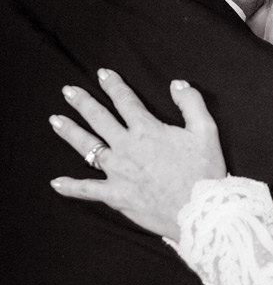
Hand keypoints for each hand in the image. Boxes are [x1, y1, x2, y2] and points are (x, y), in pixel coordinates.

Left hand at [49, 68, 226, 240]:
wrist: (199, 210)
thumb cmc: (204, 171)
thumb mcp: (206, 130)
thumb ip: (191, 103)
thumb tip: (177, 84)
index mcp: (147, 130)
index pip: (125, 101)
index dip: (113, 85)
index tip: (102, 74)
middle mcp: (127, 147)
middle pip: (99, 119)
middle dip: (82, 102)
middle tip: (68, 91)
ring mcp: (118, 172)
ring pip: (87, 147)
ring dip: (70, 132)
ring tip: (55, 120)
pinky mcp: (116, 196)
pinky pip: (88, 190)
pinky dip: (71, 187)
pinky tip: (55, 183)